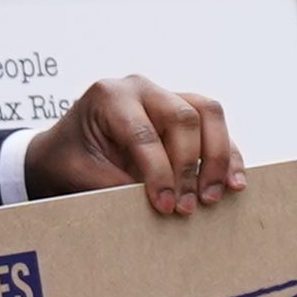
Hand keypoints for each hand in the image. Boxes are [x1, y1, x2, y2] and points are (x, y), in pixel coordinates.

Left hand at [19, 75, 243, 214]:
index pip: (142, 133)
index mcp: (109, 96)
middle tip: (188, 207)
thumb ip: (115, 186)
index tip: (164, 206)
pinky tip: (233, 184)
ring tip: (215, 196)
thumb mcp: (80, 174)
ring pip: (208, 114)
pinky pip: (216, 128)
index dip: (158, 172)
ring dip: (218, 157)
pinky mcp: (186, 113)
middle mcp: (141, 89)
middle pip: (183, 118)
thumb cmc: (68, 160)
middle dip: (190, 167)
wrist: (63, 151)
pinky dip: (228, 155)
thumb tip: (160, 206)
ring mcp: (167, 96)